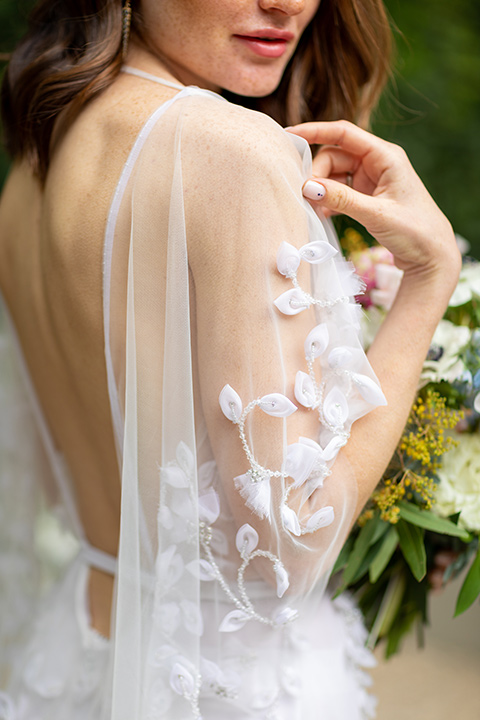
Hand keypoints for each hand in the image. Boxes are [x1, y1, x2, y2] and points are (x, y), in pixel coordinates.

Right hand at [286, 120, 460, 287]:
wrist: (431, 256)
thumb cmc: (415, 231)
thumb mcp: (377, 214)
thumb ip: (342, 199)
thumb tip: (308, 188)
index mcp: (386, 156)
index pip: (344, 133)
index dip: (315, 131)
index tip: (289, 136)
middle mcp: (377, 163)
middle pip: (334, 155)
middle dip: (317, 174)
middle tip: (308, 198)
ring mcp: (370, 179)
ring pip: (333, 174)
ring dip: (321, 190)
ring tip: (315, 211)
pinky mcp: (366, 196)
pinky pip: (338, 190)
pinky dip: (328, 201)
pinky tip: (324, 215)